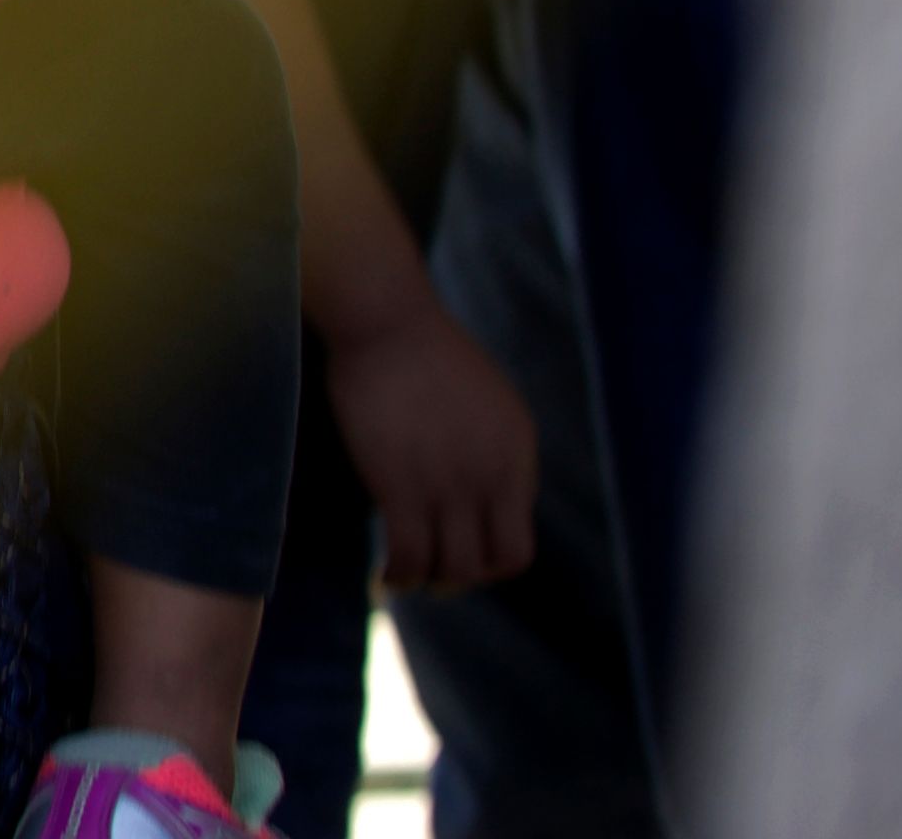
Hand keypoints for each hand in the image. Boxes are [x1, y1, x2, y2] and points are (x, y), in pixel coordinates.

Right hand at [328, 291, 541, 592]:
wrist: (387, 320)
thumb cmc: (424, 349)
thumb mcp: (485, 401)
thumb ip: (491, 450)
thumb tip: (478, 491)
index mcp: (517, 457)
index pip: (518, 545)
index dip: (488, 563)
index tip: (457, 551)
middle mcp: (492, 479)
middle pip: (493, 564)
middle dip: (462, 580)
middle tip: (432, 572)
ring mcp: (449, 484)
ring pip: (453, 569)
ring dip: (429, 581)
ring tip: (403, 575)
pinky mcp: (401, 485)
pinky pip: (409, 555)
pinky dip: (398, 575)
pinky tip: (383, 573)